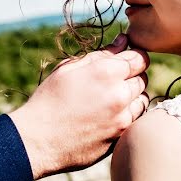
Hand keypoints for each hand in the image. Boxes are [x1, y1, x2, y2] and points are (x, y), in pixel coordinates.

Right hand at [8, 34, 149, 179]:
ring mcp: (122, 118)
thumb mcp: (69, 69)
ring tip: (108, 100)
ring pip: (142, 100)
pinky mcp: (120, 136)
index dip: (133, 57)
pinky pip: (136, 120)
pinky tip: (109, 116)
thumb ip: (101, 54)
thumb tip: (123, 40)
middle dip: (131, 76)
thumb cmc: (49, 99)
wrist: (38, 140)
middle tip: (110, 82)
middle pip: (143, 78)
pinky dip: (128, 115)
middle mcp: (119, 94)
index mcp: (106, 72)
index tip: (123, 62)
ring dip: (132, 97)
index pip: (140, 57)